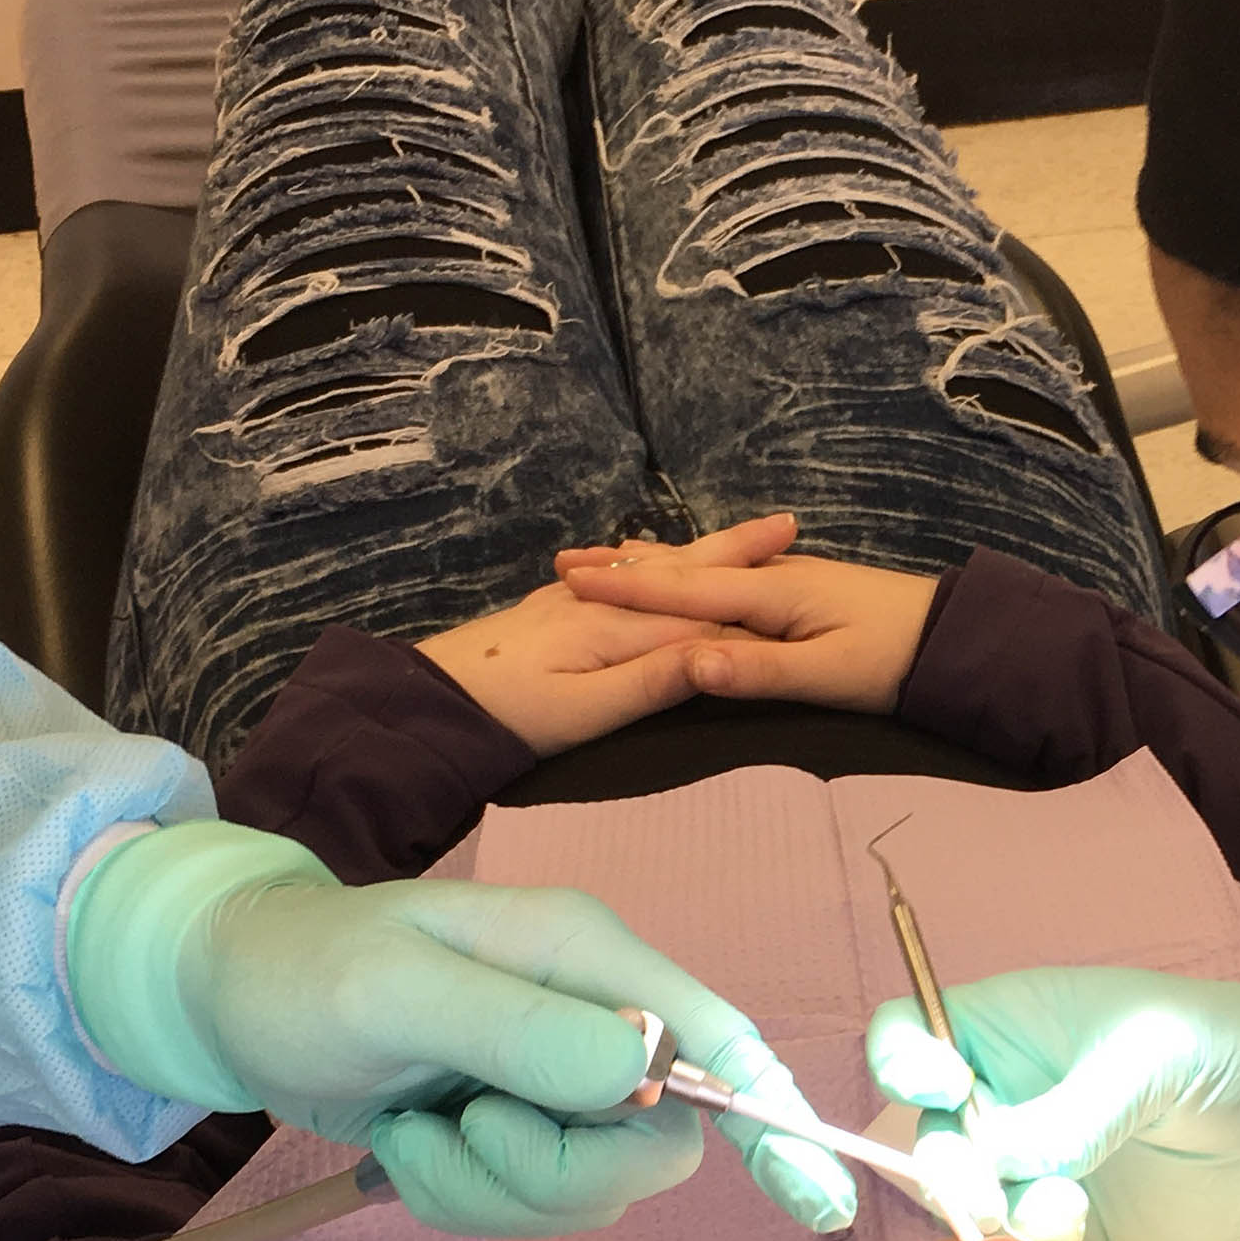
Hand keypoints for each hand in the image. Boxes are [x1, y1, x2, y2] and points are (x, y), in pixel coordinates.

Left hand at [64, 823, 860, 1234]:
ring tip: (415, 1131)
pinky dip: (463, 1198)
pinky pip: (532, 1206)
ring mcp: (559, 1082)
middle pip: (656, 1145)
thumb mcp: (399, 991)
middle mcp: (596, 1019)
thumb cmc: (305, 971)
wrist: (227, 996)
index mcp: (590, 958)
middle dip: (557, 1170)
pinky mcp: (520, 1131)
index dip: (775, 1122)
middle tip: (464, 1132)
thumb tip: (649, 1075)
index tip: (813, 1202)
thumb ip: (523, 1031)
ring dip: (492, 1188)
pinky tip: (409, 1145)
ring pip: (592, 1189)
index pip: (720, 1043)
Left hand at [417, 515, 798, 752]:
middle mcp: (605, 601)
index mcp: (618, 626)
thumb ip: (651, 684)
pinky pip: (628, 576)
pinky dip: (661, 564)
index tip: (806, 589)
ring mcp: (579, 598)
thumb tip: (719, 657)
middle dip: (737, 550)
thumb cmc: (510, 715)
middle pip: (684, 572)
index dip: (754, 607)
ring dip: (705, 552)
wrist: (433, 699)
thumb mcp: (584, 712)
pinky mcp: (560, 606)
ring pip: (657, 568)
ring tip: (744, 537)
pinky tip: (661, 558)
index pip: (704, 617)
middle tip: (788, 525)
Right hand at [555, 512, 942, 714]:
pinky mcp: (799, 592)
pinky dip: (687, 577)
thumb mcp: (828, 676)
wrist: (954, 638)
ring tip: (605, 561)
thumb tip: (688, 664)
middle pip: (685, 571)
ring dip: (652, 567)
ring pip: (703, 571)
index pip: (684, 591)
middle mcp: (773, 578)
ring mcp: (787, 581)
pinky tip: (682, 578)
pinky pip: (724, 580)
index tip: (570, 581)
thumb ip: (758, 670)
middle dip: (625, 569)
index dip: (626, 589)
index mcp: (773, 595)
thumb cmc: (895, 661)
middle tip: (563, 564)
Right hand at [868, 967, 1239, 1240]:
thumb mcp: (1149, 1056)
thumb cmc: (1228, 1050)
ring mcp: (1031, 1169)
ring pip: (962, 1206)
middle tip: (996, 1189)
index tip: (942, 1086)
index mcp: (1010, 1028)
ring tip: (1065, 1212)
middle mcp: (1006, 1099)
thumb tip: (998, 1164)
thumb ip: (1071, 1109)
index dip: (902, 1061)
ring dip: (993, 1218)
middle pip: (924, 1136)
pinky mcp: (1068, 1230)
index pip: (909, 1035)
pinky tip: (1080, 1234)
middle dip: (949, 1167)